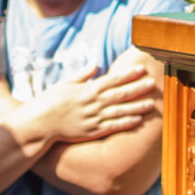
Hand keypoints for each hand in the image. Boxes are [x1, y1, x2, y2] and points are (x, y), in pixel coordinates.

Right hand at [31, 60, 158, 142]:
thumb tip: (96, 63)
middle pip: (120, 94)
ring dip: (137, 107)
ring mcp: (93, 118)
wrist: (41, 123)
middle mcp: (93, 103)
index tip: (141, 69)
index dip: (128, 74)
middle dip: (138, 88)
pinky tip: (138, 120)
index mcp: (87, 89)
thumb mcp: (66, 82)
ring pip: (120, 111)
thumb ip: (83, 73)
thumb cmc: (51, 100)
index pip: (112, 80)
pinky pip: (113, 127)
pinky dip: (126, 124)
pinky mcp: (92, 131)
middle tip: (153, 83)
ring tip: (151, 103)